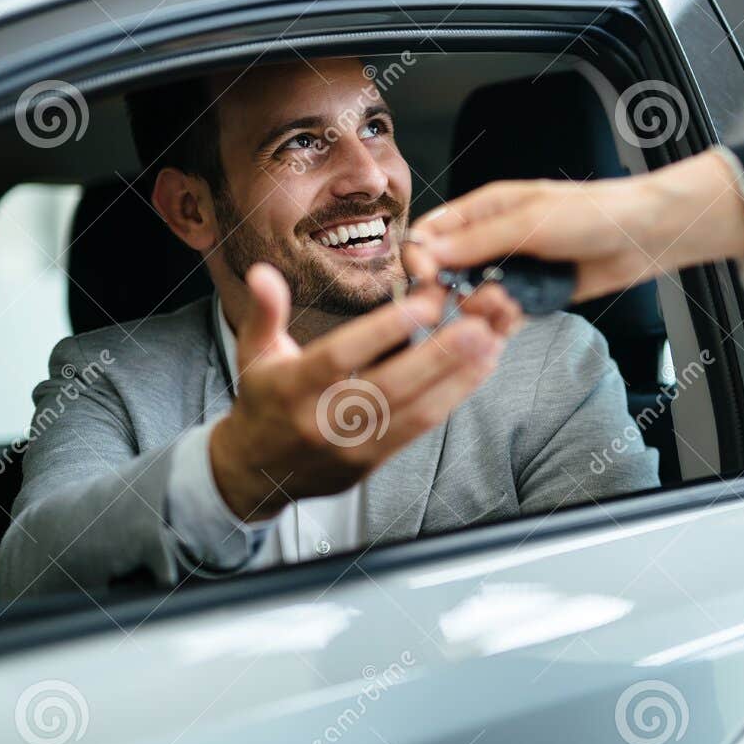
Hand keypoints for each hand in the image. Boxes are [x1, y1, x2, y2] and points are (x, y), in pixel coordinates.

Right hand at [207, 263, 520, 520]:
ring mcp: (351, 447)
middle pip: (389, 386)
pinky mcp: (372, 463)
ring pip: (413, 412)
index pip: (342, 355)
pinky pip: (418, 430)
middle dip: (437, 355)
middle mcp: (324, 420)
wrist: (257, 472)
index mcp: (293, 387)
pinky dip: (450, 399)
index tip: (425, 301)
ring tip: (489, 343)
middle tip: (476, 323)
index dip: (385, 329)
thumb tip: (263, 272)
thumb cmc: (263, 401)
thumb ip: (265, 311)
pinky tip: (477, 371)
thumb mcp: (254, 352)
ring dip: (456, 378)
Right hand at [404, 150, 743, 302]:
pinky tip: (513, 321)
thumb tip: (425, 251)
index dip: (420, 258)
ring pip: (473, 299)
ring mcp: (513, 270)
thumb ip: (476, 240)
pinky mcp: (534, 297)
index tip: (427, 280)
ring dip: (482, 310)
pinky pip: (503, 317)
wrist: (644, 236)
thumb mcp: (529, 221)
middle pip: (446, 272)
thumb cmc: (593, 213)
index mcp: (485, 210)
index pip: (430, 233)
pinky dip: (502, 325)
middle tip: (471, 301)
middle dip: (450, 292)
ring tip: (508, 307)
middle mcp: (493, 241)